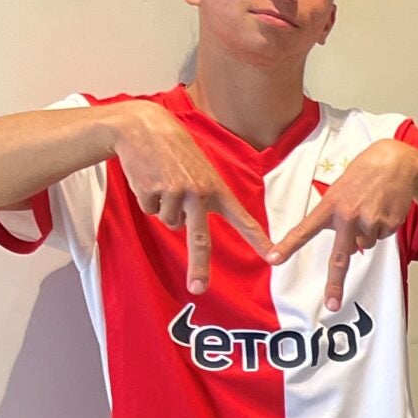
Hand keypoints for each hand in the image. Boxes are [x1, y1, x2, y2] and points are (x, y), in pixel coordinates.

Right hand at [112, 99, 268, 295]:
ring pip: (170, 223)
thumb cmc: (177, 152)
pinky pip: (151, 210)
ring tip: (165, 182)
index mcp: (218, 189)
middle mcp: (200, 193)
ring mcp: (175, 193)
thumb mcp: (201, 170)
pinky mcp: (152, 191)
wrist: (144, 127)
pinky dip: (149, 200)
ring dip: (165, 208)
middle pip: (200, 238)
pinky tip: (150, 179)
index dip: (258, 240)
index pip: (243, 219)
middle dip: (199, 266)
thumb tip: (187, 228)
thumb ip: (205, 197)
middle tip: (199, 289)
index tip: (273, 258)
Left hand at [268, 138, 417, 310]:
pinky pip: (382, 236)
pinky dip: (382, 227)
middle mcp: (348, 216)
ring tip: (371, 208)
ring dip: (367, 233)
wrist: (394, 163)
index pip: (304, 230)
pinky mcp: (388, 224)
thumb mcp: (341, 191)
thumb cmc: (363, 175)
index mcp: (330, 206)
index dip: (288, 246)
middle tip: (332, 304)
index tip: (274, 260)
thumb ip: (338, 219)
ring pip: (365, 245)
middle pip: (340, 257)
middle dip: (335, 283)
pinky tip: (383, 209)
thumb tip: (351, 250)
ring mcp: (369, 221)